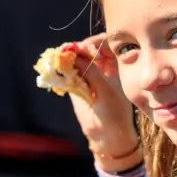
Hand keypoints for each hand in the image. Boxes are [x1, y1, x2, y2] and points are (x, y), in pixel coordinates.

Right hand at [63, 35, 139, 168]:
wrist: (106, 134)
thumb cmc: (114, 112)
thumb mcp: (106, 91)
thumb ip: (91, 72)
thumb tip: (74, 55)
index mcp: (117, 63)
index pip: (106, 43)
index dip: (94, 42)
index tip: (85, 46)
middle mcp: (102, 65)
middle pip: (88, 48)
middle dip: (77, 48)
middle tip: (70, 50)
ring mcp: (88, 73)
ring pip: (76, 59)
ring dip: (67, 57)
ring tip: (62, 58)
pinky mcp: (76, 82)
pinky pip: (67, 71)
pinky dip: (62, 68)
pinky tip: (58, 68)